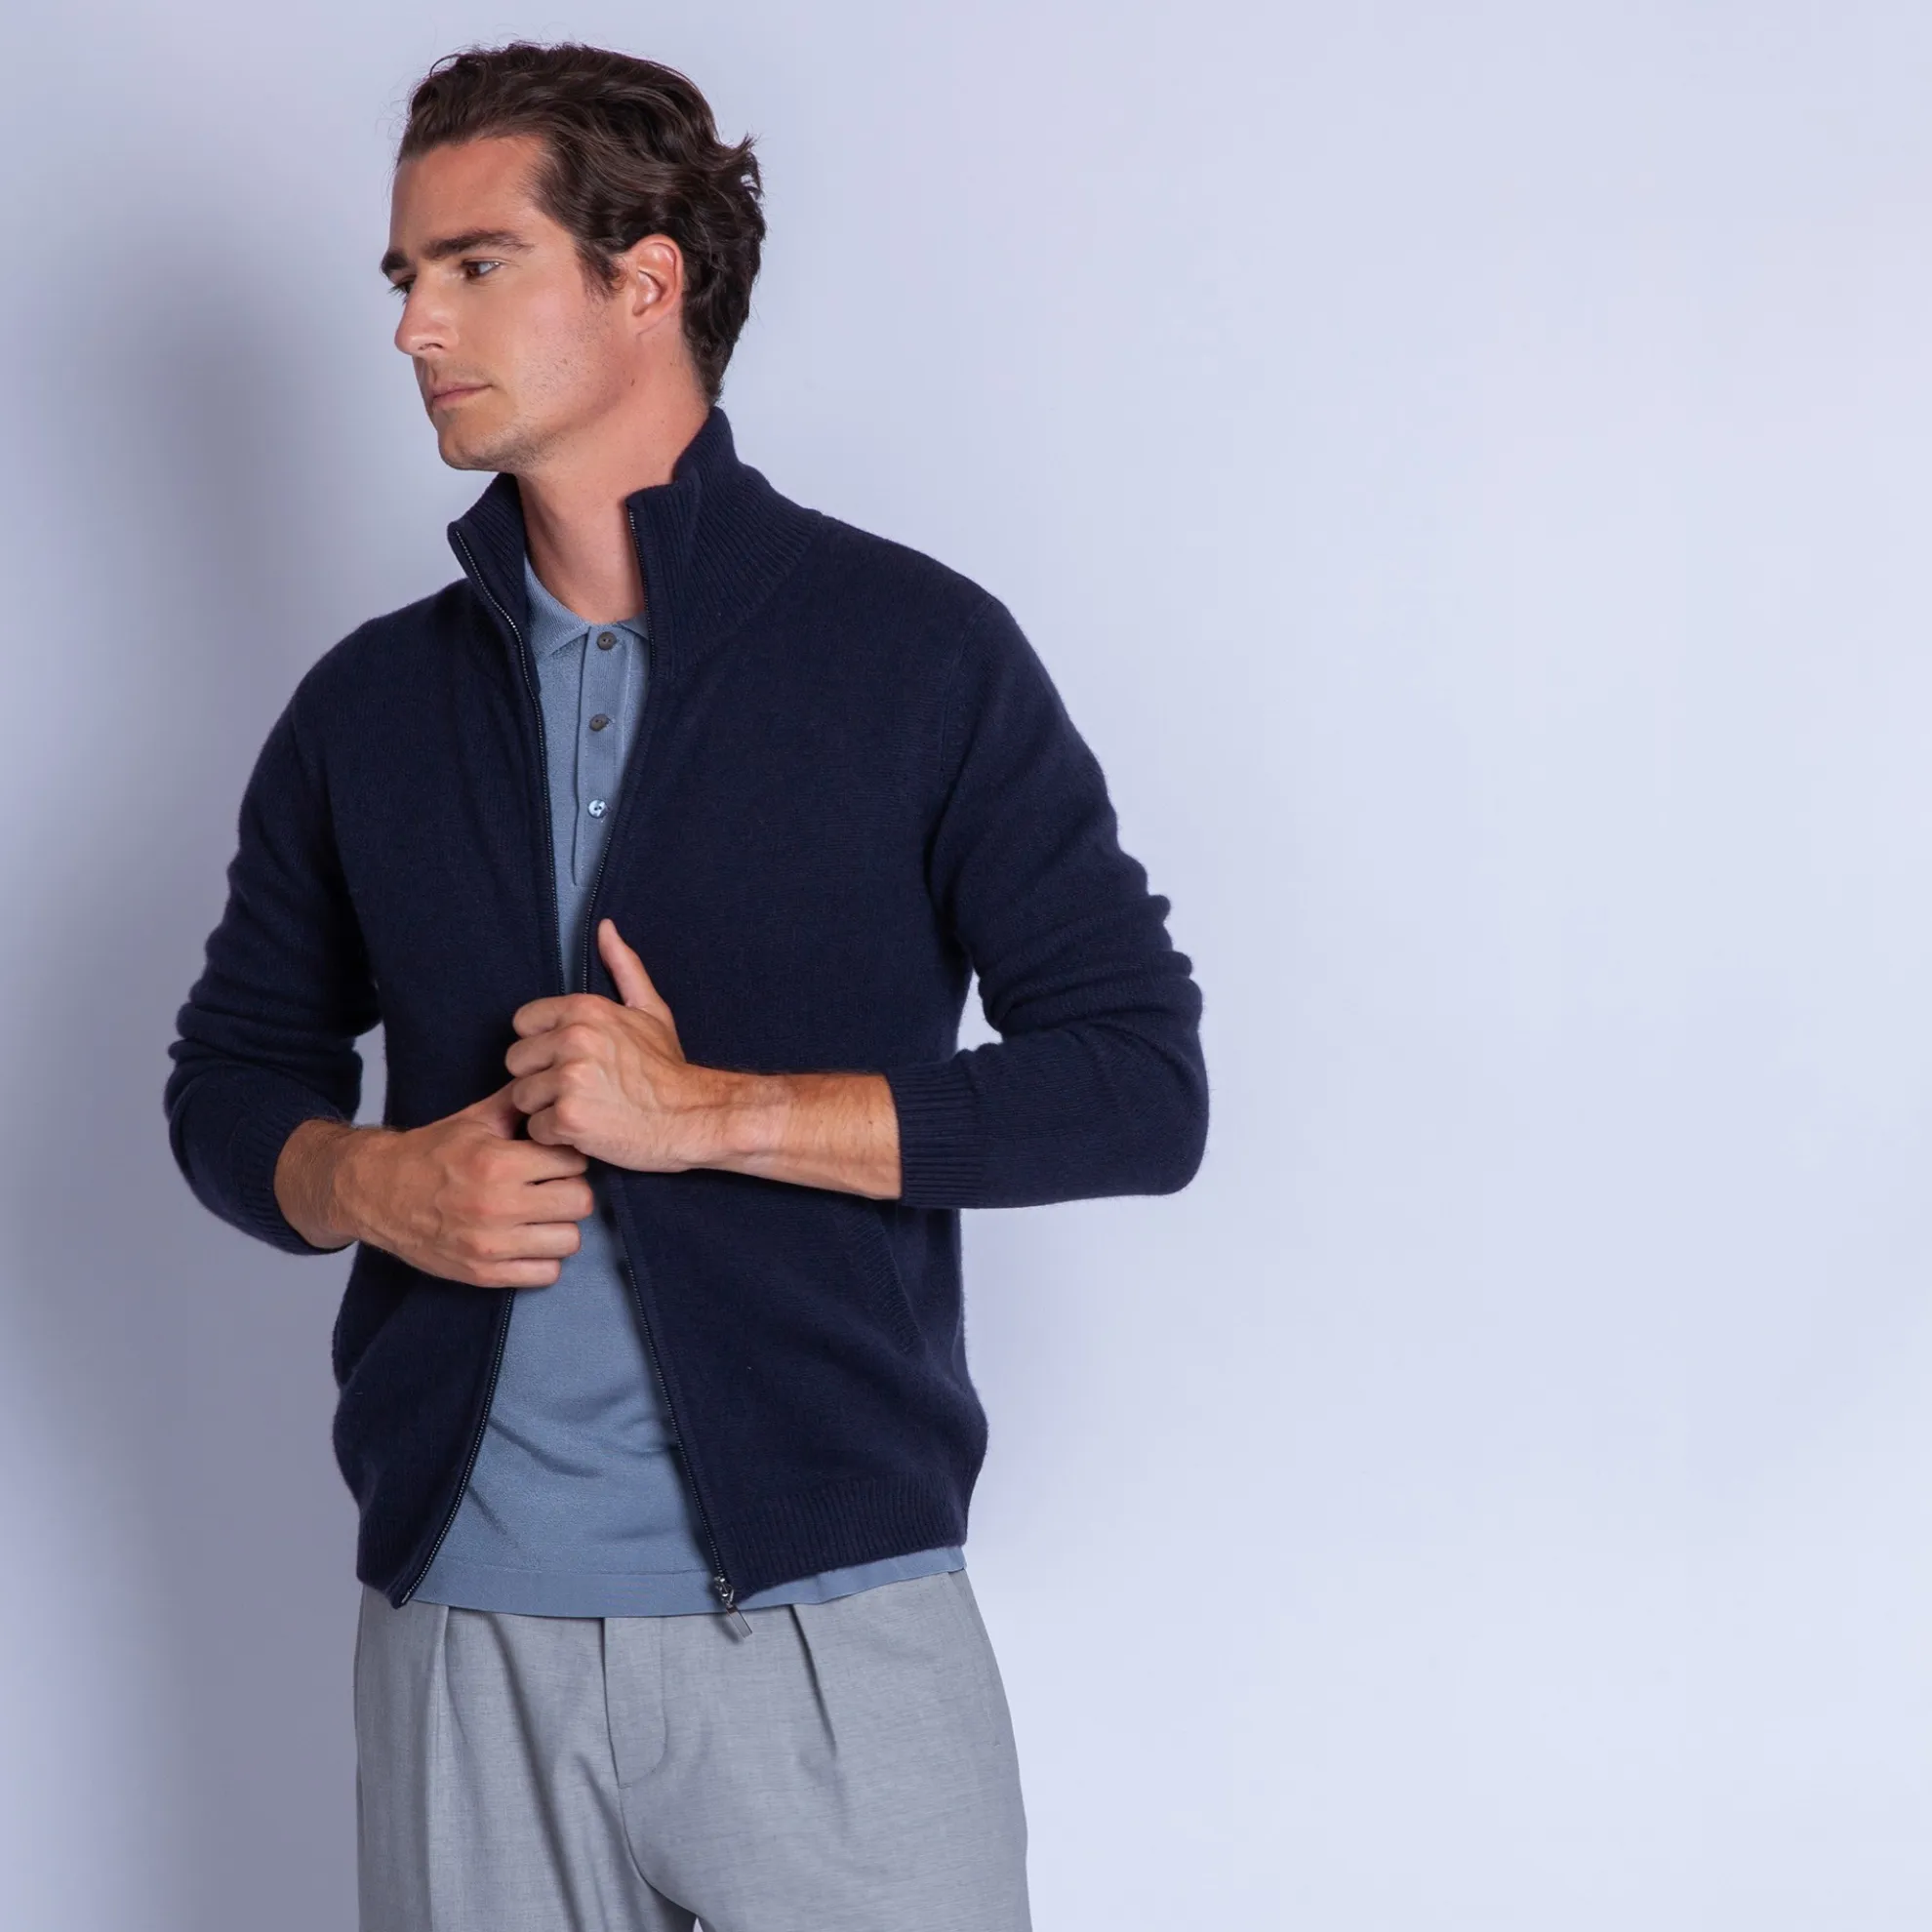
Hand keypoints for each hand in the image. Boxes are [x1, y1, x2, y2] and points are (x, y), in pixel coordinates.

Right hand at [275, 1083, 594, 1286]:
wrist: (377, 1192)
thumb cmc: (431, 1151)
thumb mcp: (475, 1119)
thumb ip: (518, 1103)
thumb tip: (554, 1083)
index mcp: (498, 1163)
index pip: (574, 1162)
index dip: (569, 1157)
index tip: (556, 1158)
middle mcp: (497, 1206)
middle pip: (580, 1202)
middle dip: (571, 1190)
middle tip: (553, 1186)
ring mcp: (490, 1245)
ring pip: (569, 1240)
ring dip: (560, 1226)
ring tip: (542, 1214)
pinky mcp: (482, 1273)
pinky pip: (545, 1274)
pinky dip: (544, 1258)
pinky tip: (529, 1240)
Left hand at [503, 919, 729, 1170]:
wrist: (693, 1117)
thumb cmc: (668, 1070)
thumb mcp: (650, 1011)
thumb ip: (623, 968)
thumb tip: (605, 927)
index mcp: (584, 1009)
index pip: (523, 1024)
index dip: (543, 1046)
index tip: (570, 1060)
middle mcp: (572, 1039)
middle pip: (517, 1063)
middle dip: (540, 1080)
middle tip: (579, 1090)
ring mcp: (569, 1079)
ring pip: (523, 1098)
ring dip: (548, 1110)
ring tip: (586, 1111)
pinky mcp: (568, 1118)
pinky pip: (537, 1129)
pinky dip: (558, 1137)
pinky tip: (587, 1132)